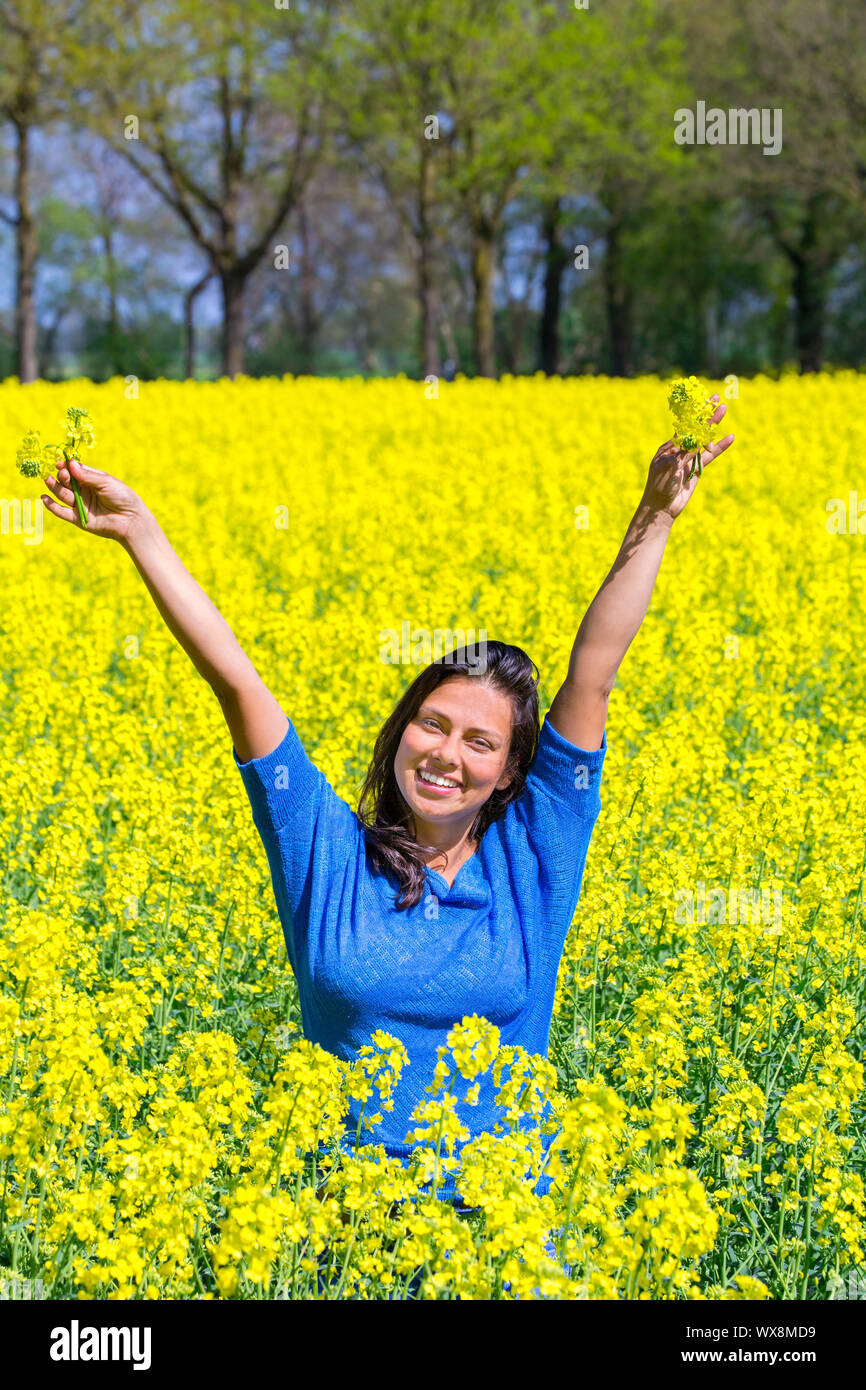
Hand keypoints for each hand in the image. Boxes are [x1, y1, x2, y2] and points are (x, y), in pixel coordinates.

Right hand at [42, 457, 146, 542]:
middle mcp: (84, 491)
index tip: (60, 463)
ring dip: (55, 487)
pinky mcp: (78, 519)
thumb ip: (87, 475)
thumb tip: (70, 463)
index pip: (75, 471)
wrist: (130, 520)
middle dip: (62, 477)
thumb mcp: (105, 482)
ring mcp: (80, 505)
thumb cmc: (122, 497)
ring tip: (49, 480)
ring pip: (62, 495)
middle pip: (67, 482)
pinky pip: (62, 512)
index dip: (67, 467)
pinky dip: (52, 506)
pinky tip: (44, 498)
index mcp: (91, 480)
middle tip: (63, 474)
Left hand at [641, 395, 734, 521]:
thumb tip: (697, 439)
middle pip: (695, 428)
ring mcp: (689, 459)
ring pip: (704, 439)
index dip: (694, 414)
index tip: (701, 400)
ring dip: (714, 425)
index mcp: (668, 447)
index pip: (683, 426)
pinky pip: (710, 456)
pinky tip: (730, 437)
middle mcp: (679, 450)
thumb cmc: (660, 486)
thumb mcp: (671, 467)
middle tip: (717, 398)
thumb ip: (685, 453)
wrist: (662, 508)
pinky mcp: (697, 469)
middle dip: (706, 414)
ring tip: (724, 409)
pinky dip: (720, 447)